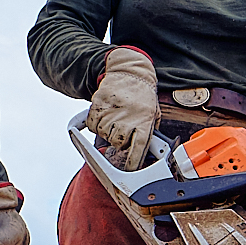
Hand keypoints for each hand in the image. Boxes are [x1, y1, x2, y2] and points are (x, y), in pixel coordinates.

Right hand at [88, 47, 157, 169]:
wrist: (129, 73)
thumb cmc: (142, 96)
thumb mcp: (153, 114)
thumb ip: (149, 132)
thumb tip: (148, 153)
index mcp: (144, 122)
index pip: (137, 151)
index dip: (132, 164)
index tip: (128, 170)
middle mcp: (127, 119)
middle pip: (118, 144)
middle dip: (120, 141)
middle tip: (124, 129)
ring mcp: (111, 113)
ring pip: (103, 135)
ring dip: (108, 131)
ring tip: (117, 118)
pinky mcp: (97, 107)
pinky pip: (92, 126)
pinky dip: (96, 124)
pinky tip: (106, 115)